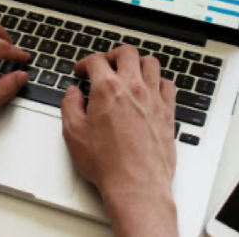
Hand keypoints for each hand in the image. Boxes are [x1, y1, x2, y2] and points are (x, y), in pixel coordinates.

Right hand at [61, 45, 177, 236]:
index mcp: (108, 89)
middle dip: (112, 55)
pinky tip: (151, 89)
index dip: (85, 63)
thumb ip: (70, 106)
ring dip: (138, 63)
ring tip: (129, 71)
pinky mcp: (168, 112)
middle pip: (127, 53)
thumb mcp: (74, 133)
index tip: (82, 71)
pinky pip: (168, 85)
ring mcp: (154, 98)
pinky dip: (159, 81)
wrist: (136, 185)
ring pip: (151, 63)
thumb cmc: (107, 164)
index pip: (96, 61)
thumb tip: (72, 93)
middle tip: (105, 65)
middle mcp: (133, 88)